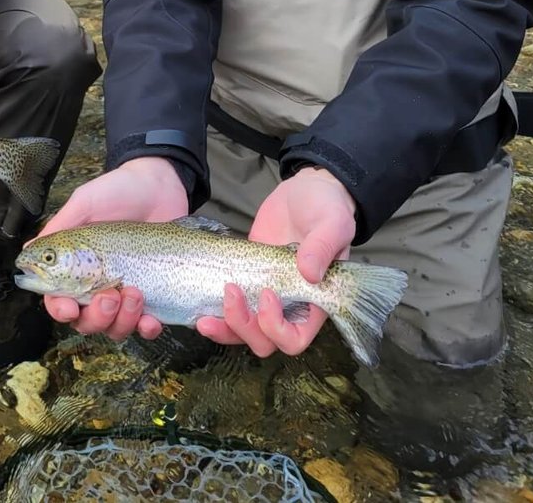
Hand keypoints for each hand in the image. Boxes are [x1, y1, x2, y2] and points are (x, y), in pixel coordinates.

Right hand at [35, 158, 189, 340]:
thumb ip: (59, 228)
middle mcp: (96, 285)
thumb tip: (27, 252)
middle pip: (86, 322)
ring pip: (114, 328)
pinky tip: (151, 317)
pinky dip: (147, 328)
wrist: (159, 184)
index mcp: (75, 266)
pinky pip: (146, 326)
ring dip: (122, 320)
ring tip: (135, 292)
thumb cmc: (117, 191)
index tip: (70, 307)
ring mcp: (125, 293)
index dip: (60, 309)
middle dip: (97, 317)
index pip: (59, 299)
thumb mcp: (85, 203)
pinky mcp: (152, 295)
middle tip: (110, 294)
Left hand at [195, 167, 356, 357]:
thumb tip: (309, 273)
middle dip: (244, 327)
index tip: (267, 293)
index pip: (295, 338)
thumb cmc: (327, 209)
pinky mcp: (245, 277)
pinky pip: (229, 307)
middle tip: (230, 291)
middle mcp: (288, 304)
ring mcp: (263, 292)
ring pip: (242, 331)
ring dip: (223, 328)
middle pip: (264, 341)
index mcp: (314, 301)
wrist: (304, 192)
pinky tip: (199, 306)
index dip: (277, 328)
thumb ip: (323, 246)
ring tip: (204, 316)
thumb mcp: (332, 223)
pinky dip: (213, 311)